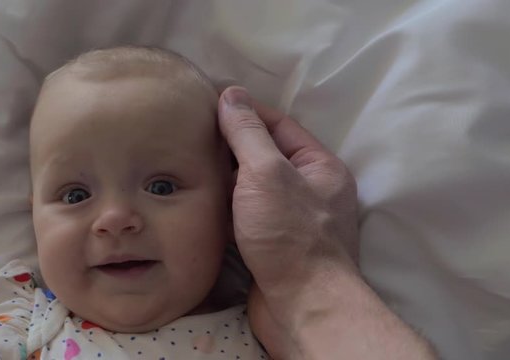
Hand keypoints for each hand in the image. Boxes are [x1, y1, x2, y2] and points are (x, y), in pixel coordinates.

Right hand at [218, 87, 436, 359]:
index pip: (279, 125)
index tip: (211, 101)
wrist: (302, 306)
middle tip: (193, 133)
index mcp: (320, 166)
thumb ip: (248, 134)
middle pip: (266, 155)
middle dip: (233, 144)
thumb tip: (231, 94)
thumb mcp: (267, 173)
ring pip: (254, 187)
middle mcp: (310, 190)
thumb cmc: (289, 235)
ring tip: (190, 161)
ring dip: (227, 176)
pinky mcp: (273, 245)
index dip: (246, 111)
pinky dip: (227, 204)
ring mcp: (292, 219)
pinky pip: (247, 213)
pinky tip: (202, 198)